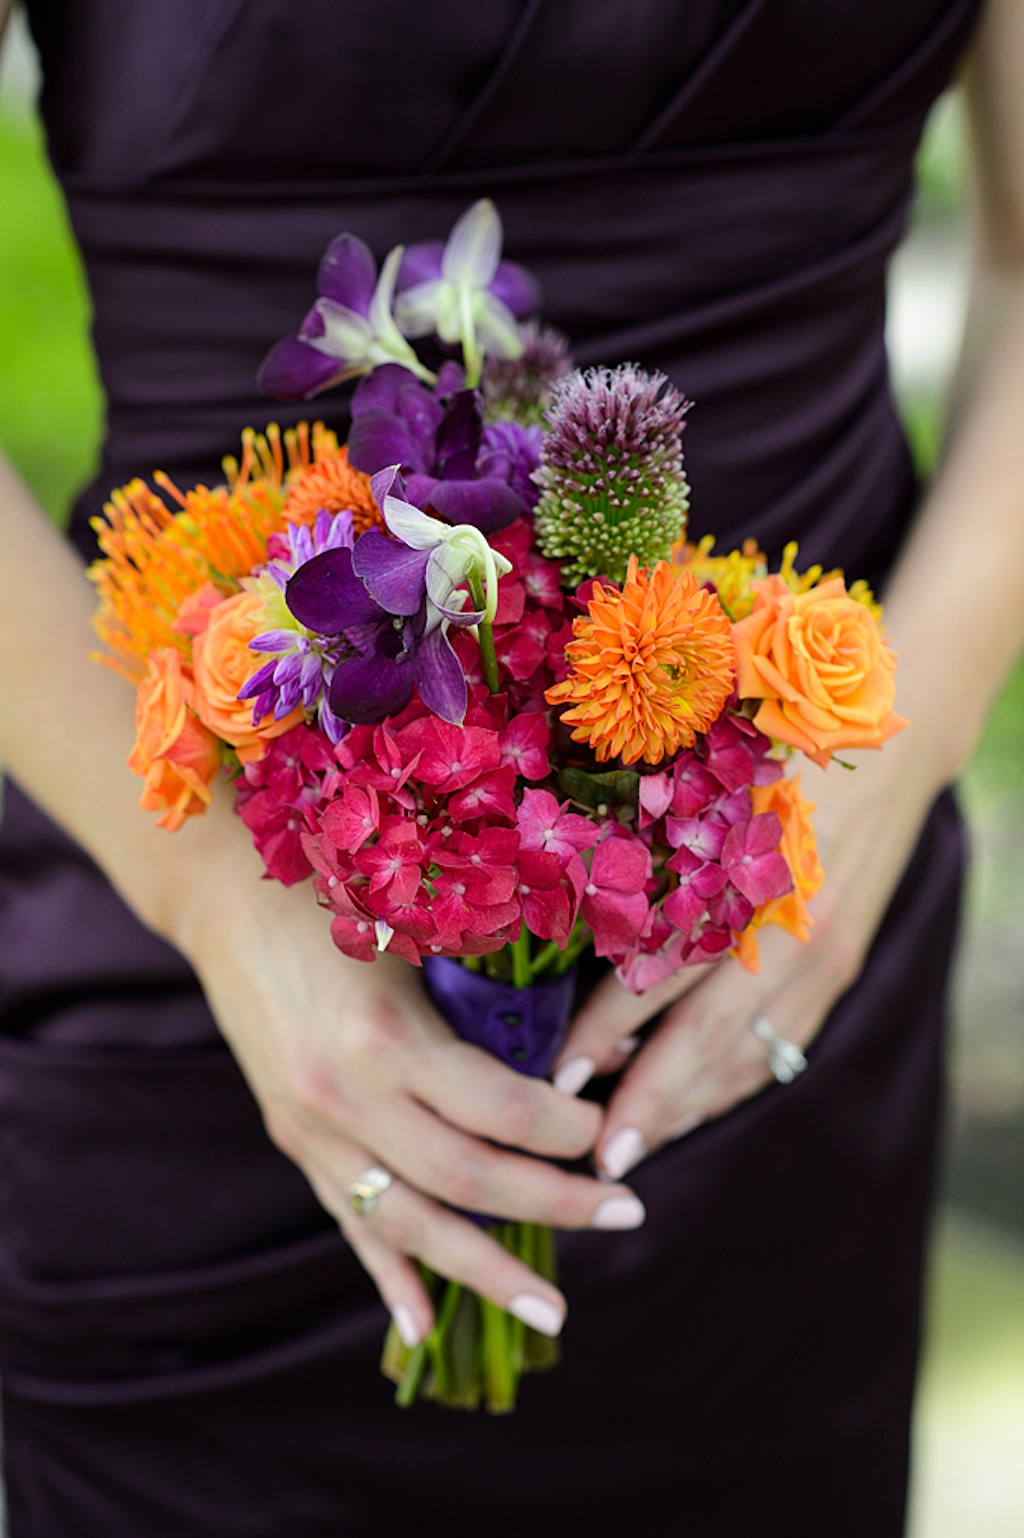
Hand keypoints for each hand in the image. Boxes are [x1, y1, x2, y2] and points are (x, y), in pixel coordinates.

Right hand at [177, 826, 646, 1347]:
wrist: (227, 908)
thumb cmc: (338, 899)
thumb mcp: (420, 932)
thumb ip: (491, 997)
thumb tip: (590, 1050)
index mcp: (385, 1037)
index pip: (501, 1111)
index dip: (567, 1128)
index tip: (610, 1124)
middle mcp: (344, 1098)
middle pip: (468, 1179)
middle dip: (556, 1202)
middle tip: (627, 1210)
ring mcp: (313, 1131)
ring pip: (411, 1223)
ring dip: (486, 1270)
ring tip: (552, 1311)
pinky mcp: (294, 1143)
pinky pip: (350, 1223)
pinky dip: (390, 1275)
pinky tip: (425, 1325)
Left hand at [553, 743, 940, 1178]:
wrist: (890, 739)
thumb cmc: (776, 747)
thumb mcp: (708, 780)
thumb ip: (648, 842)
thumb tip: (566, 903)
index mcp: (742, 877)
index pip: (660, 973)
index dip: (605, 1028)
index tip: (560, 1075)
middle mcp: (787, 929)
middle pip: (705, 1035)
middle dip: (649, 1101)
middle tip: (597, 1155)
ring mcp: (822, 956)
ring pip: (748, 1053)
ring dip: (690, 1106)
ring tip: (637, 1147)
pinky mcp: (840, 967)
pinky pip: (784, 1044)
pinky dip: (736, 1082)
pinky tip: (697, 1107)